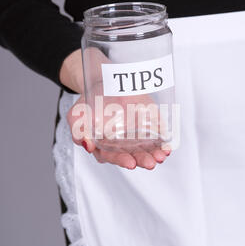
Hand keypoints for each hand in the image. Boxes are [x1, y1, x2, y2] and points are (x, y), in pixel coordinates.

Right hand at [61, 48, 170, 169]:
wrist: (102, 82)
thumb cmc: (89, 102)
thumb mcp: (77, 114)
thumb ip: (78, 130)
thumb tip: (87, 144)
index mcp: (103, 145)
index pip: (112, 156)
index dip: (121, 160)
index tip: (130, 163)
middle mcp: (120, 144)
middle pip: (132, 156)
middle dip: (142, 160)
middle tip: (150, 163)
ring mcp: (135, 135)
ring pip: (145, 149)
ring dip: (154, 154)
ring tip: (161, 156)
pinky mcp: (147, 124)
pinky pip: (156, 136)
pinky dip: (162, 142)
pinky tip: (167, 147)